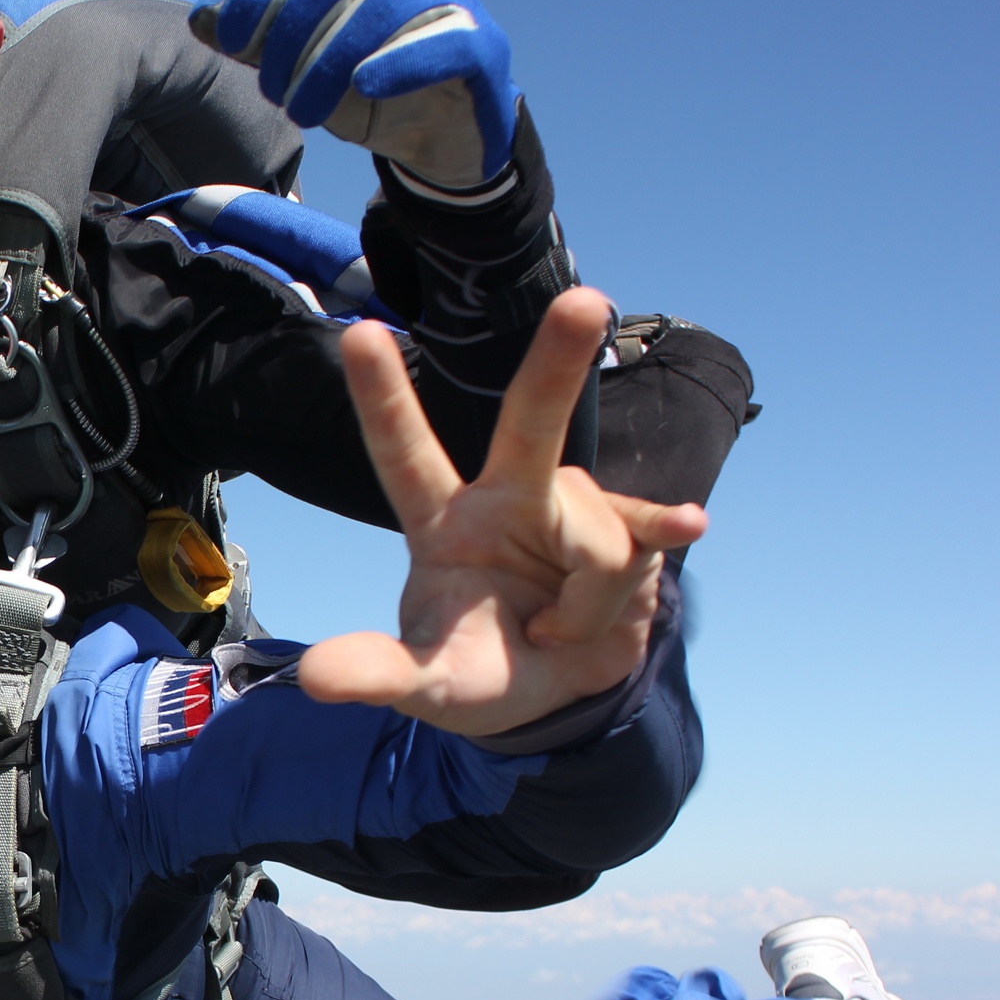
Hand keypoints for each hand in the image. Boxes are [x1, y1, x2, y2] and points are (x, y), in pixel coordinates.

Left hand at [192, 0, 518, 188]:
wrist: (443, 142)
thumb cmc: (370, 98)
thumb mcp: (304, 72)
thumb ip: (259, 44)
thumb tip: (204, 16)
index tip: (229, 40)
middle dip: (289, 33)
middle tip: (272, 92)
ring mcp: (450, 3)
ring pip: (385, 4)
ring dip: (329, 60)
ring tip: (302, 111)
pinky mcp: (482, 49)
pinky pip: (445, 41)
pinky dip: (399, 61)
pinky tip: (364, 86)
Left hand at [298, 289, 706, 737]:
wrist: (553, 697)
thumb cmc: (476, 674)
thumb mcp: (425, 685)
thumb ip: (377, 673)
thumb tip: (312, 677)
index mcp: (443, 522)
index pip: (405, 454)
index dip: (383, 397)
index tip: (359, 332)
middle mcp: (510, 496)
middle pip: (532, 424)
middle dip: (557, 363)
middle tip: (583, 302)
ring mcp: (573, 508)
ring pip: (597, 543)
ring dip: (584, 610)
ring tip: (556, 633)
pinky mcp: (629, 532)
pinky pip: (648, 533)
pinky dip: (666, 529)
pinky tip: (687, 526)